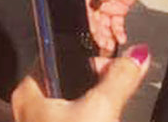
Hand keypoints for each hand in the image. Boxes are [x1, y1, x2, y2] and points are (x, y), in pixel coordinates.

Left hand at [11, 44, 149, 121]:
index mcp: (29, 90)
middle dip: (95, 80)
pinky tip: (105, 121)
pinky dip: (92, 117)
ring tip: (111, 110)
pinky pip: (75, 119)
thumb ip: (120, 78)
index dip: (82, 52)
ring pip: (73, 101)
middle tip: (114, 89)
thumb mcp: (102, 109)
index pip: (53, 52)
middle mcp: (29, 106)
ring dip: (97, 102)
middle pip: (66, 76)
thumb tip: (139, 53)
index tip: (108, 63)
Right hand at [84, 0, 143, 55]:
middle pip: (95, 21)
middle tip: (103, 43)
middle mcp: (97, 2)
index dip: (90, 22)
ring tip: (111, 45)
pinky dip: (118, 33)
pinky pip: (116, 25)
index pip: (87, 9)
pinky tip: (120, 39)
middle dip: (98, 34)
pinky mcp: (117, 11)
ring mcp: (107, 8)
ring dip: (107, 36)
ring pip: (104, 26)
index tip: (94, 31)